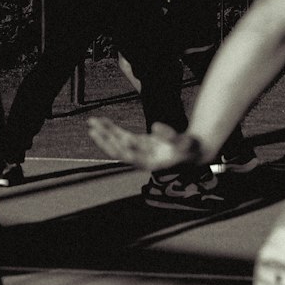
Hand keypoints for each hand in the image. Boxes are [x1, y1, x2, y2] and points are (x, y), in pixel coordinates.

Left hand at [87, 116, 203, 170]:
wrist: (192, 154)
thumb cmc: (190, 151)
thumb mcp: (186, 144)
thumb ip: (171, 136)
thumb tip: (154, 126)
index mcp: (150, 162)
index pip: (129, 156)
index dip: (115, 147)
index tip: (105, 137)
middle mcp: (141, 158)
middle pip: (118, 150)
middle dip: (104, 139)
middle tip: (92, 128)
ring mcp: (139, 151)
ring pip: (118, 142)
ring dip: (105, 132)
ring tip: (92, 121)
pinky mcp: (140, 144)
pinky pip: (122, 137)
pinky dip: (113, 129)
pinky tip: (104, 122)